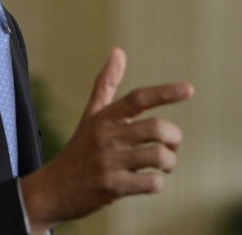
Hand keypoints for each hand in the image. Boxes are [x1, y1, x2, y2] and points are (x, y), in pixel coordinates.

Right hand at [20, 48, 193, 231]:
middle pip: (155, 128)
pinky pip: (150, 183)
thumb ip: (106, 84)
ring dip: (170, 162)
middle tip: (173, 146)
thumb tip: (118, 51)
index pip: (138, 98)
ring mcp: (108, 162)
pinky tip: (150, 182)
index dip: (165, 92)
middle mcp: (106, 136)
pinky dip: (157, 183)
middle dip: (174, 138)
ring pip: (158, 156)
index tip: (189, 89)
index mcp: (105, 117)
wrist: (52, 190)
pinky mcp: (111, 187)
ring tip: (165, 166)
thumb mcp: (90, 115)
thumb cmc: (79, 150)